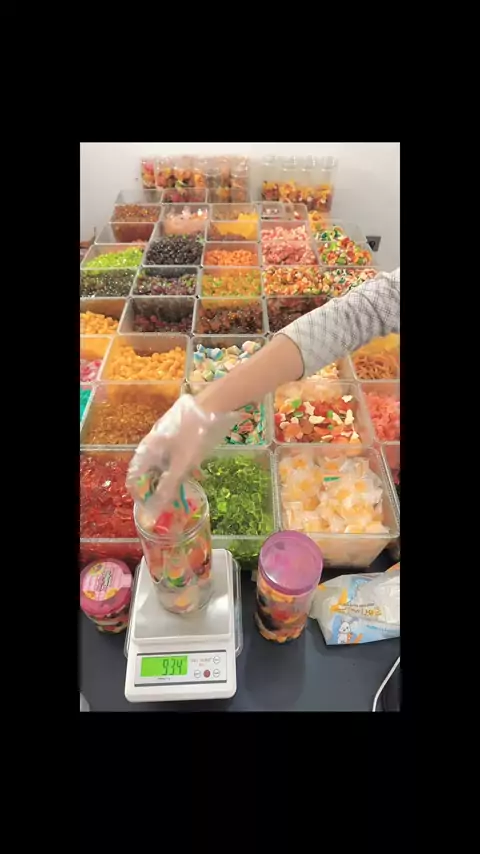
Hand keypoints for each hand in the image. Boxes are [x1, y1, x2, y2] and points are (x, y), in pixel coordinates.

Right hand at [126, 395, 236, 523]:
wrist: (212, 404)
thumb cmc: (195, 434)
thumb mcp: (183, 463)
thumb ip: (169, 486)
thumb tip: (154, 510)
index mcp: (148, 448)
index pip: (134, 475)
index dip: (138, 492)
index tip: (148, 506)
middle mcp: (152, 441)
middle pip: (147, 468)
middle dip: (154, 486)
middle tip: (166, 500)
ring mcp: (165, 434)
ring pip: (161, 460)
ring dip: (168, 476)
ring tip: (179, 488)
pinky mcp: (178, 431)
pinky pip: (173, 452)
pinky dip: (177, 464)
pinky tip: (192, 470)